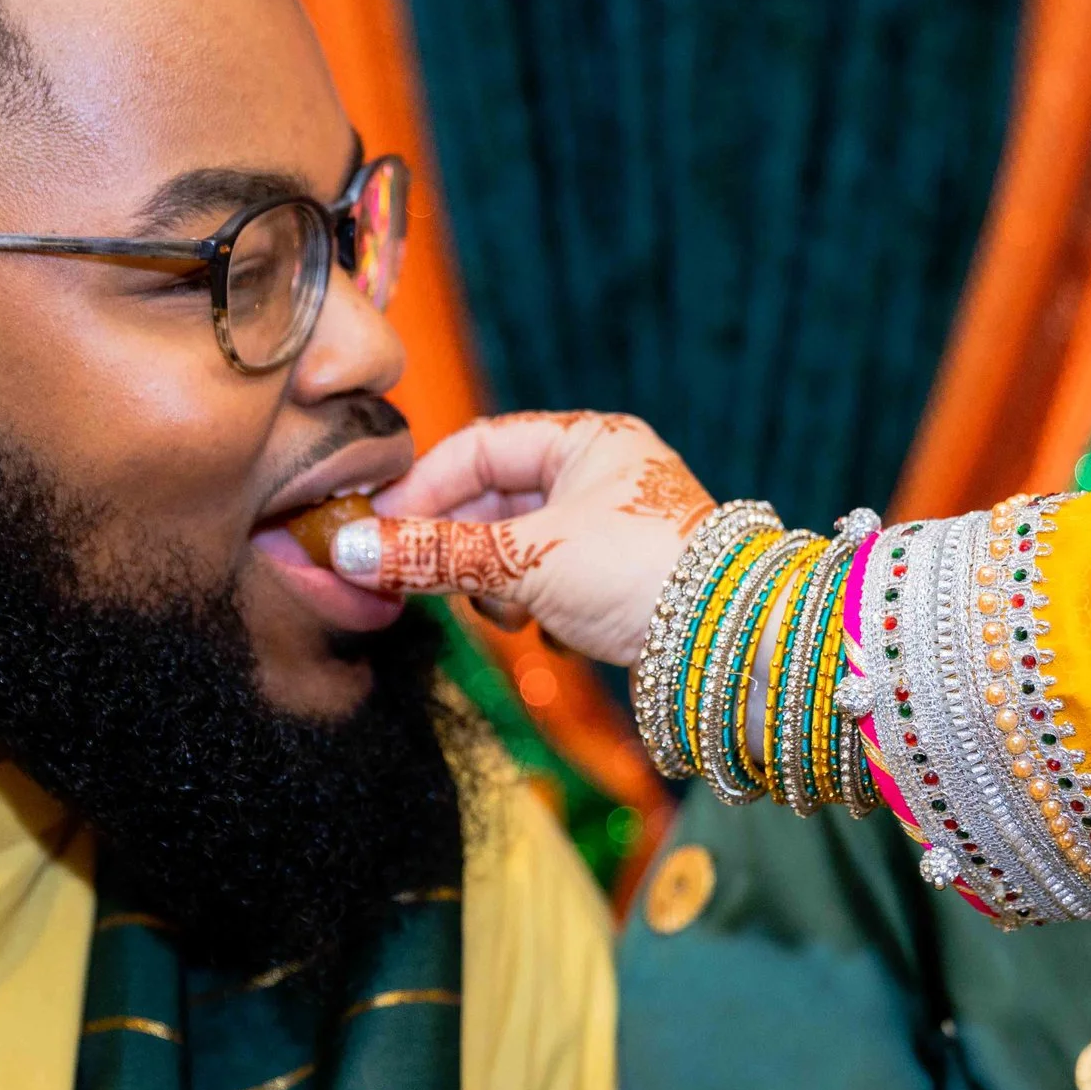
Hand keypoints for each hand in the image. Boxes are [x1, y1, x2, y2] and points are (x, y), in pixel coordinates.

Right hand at [328, 411, 713, 666]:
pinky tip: (546, 632)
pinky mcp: (619, 583)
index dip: (421, 488)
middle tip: (406, 580)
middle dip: (455, 544)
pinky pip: (547, 585)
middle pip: (493, 500)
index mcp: (588, 440)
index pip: (477, 448)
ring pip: (516, 549)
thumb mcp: (526, 559)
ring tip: (508, 610)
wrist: (742, 649)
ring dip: (495, 583)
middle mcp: (601, 476)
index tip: (374, 530)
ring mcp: (611, 531)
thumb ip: (436, 554)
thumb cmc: (643, 575)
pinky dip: (531, 608)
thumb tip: (349, 551)